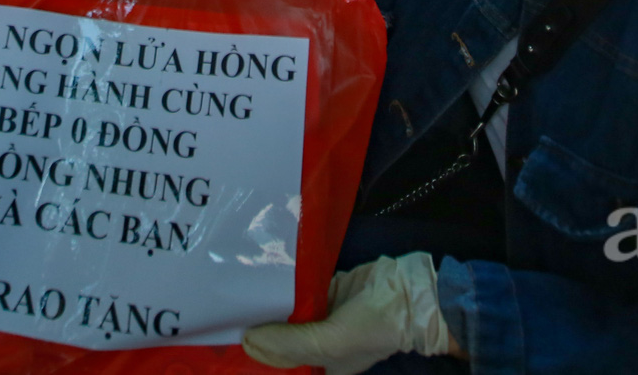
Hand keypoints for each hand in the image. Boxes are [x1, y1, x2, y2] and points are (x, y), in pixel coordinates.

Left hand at [242, 253, 454, 374]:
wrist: (409, 294)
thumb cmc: (371, 327)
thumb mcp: (330, 343)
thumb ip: (289, 343)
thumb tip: (248, 340)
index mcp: (322, 364)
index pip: (281, 362)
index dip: (258, 352)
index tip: (230, 336)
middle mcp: (320, 341)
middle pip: (282, 334)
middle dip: (260, 324)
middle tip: (228, 308)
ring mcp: (325, 313)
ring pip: (289, 309)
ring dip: (271, 301)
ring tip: (239, 288)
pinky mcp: (329, 287)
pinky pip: (301, 287)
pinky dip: (286, 282)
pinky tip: (266, 273)